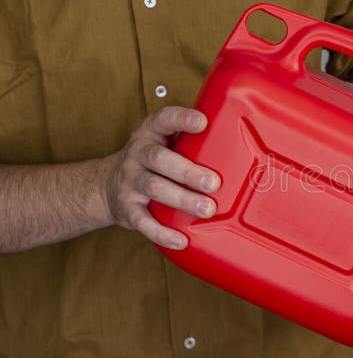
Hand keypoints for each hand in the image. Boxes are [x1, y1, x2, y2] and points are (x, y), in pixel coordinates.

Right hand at [101, 106, 219, 249]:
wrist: (106, 186)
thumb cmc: (151, 162)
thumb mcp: (164, 142)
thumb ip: (191, 141)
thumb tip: (240, 143)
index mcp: (151, 133)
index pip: (164, 119)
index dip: (182, 119)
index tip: (202, 122)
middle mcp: (137, 154)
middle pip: (160, 159)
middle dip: (188, 171)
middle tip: (214, 183)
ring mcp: (130, 182)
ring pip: (155, 188)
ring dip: (183, 199)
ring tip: (207, 209)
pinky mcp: (127, 209)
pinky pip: (143, 222)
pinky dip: (162, 233)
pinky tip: (181, 239)